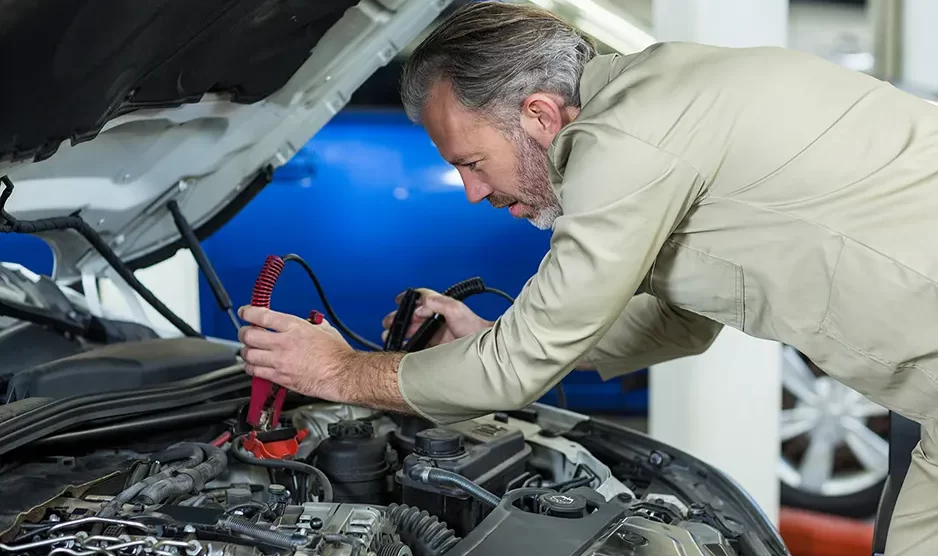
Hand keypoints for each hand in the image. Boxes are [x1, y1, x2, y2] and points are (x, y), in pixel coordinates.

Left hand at [237, 305, 352, 399]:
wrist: (342, 374)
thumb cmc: (337, 354)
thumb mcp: (324, 329)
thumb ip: (309, 324)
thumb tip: (305, 322)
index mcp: (294, 327)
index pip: (262, 316)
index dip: (248, 312)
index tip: (245, 312)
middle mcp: (283, 343)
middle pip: (249, 335)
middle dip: (244, 332)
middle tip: (246, 332)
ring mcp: (280, 361)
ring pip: (249, 355)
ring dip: (246, 351)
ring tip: (250, 350)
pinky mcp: (280, 377)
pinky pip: (256, 372)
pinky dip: (251, 367)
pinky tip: (254, 365)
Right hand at [381, 288, 491, 347]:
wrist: (483, 349)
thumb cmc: (474, 328)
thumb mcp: (456, 309)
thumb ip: (439, 303)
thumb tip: (421, 305)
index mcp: (441, 307)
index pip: (421, 298)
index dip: (408, 298)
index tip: (397, 300)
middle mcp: (437, 320)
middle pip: (413, 317)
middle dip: (399, 319)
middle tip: (389, 323)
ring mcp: (436, 334)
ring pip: (413, 332)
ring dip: (401, 333)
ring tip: (390, 337)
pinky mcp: (436, 348)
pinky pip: (418, 346)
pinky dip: (408, 346)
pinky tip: (401, 348)